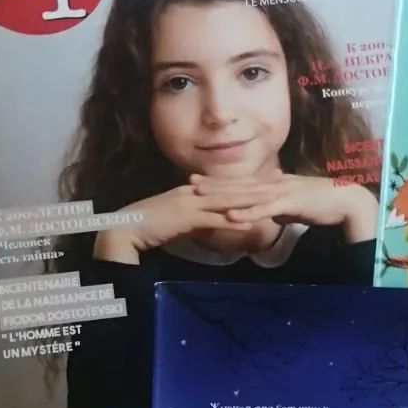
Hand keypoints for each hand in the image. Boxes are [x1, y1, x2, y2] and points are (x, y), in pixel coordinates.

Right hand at [93, 182, 287, 264]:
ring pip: (226, 201)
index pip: (226, 184)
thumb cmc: (149, 227)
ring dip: (251, 200)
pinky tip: (249, 223)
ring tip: (273, 198)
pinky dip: (231, 221)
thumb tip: (212, 223)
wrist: (125, 229)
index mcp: (192, 191)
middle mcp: (193, 193)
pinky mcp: (184, 219)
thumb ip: (196, 219)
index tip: (269, 178)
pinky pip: (212, 221)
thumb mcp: (178, 220)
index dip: (248, 181)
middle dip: (257, 184)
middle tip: (282, 180)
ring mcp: (189, 204)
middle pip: (231, 188)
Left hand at [191, 172, 378, 243]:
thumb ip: (281, 209)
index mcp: (275, 184)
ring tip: (202, 198)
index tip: (199, 182)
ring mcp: (281, 192)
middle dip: (214, 185)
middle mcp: (274, 184)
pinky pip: (264, 209)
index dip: (221, 182)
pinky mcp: (290, 203)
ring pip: (247, 195)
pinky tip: (231, 216)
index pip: (243, 182)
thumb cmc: (323, 204)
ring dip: (224, 197)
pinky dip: (247, 212)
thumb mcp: (296, 207)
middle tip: (189, 185)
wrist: (346, 201)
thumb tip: (271, 216)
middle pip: (238, 185)